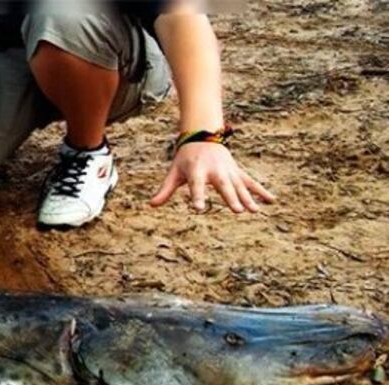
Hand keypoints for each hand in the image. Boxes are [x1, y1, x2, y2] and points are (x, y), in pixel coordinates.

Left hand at [150, 142, 275, 212]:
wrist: (202, 135)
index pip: (196, 186)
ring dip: (248, 198)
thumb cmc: (185, 158)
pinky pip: (250, 182)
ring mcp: (228, 170)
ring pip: (239, 185)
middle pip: (224, 186)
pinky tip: (271, 201)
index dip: (197, 196)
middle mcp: (215, 170)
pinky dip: (260, 191)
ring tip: (255, 211)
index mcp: (197, 170)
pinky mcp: (236, 171)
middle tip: (238, 211)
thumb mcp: (174, 172)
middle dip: (231, 198)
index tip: (197, 208)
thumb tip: (152, 204)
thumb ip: (165, 189)